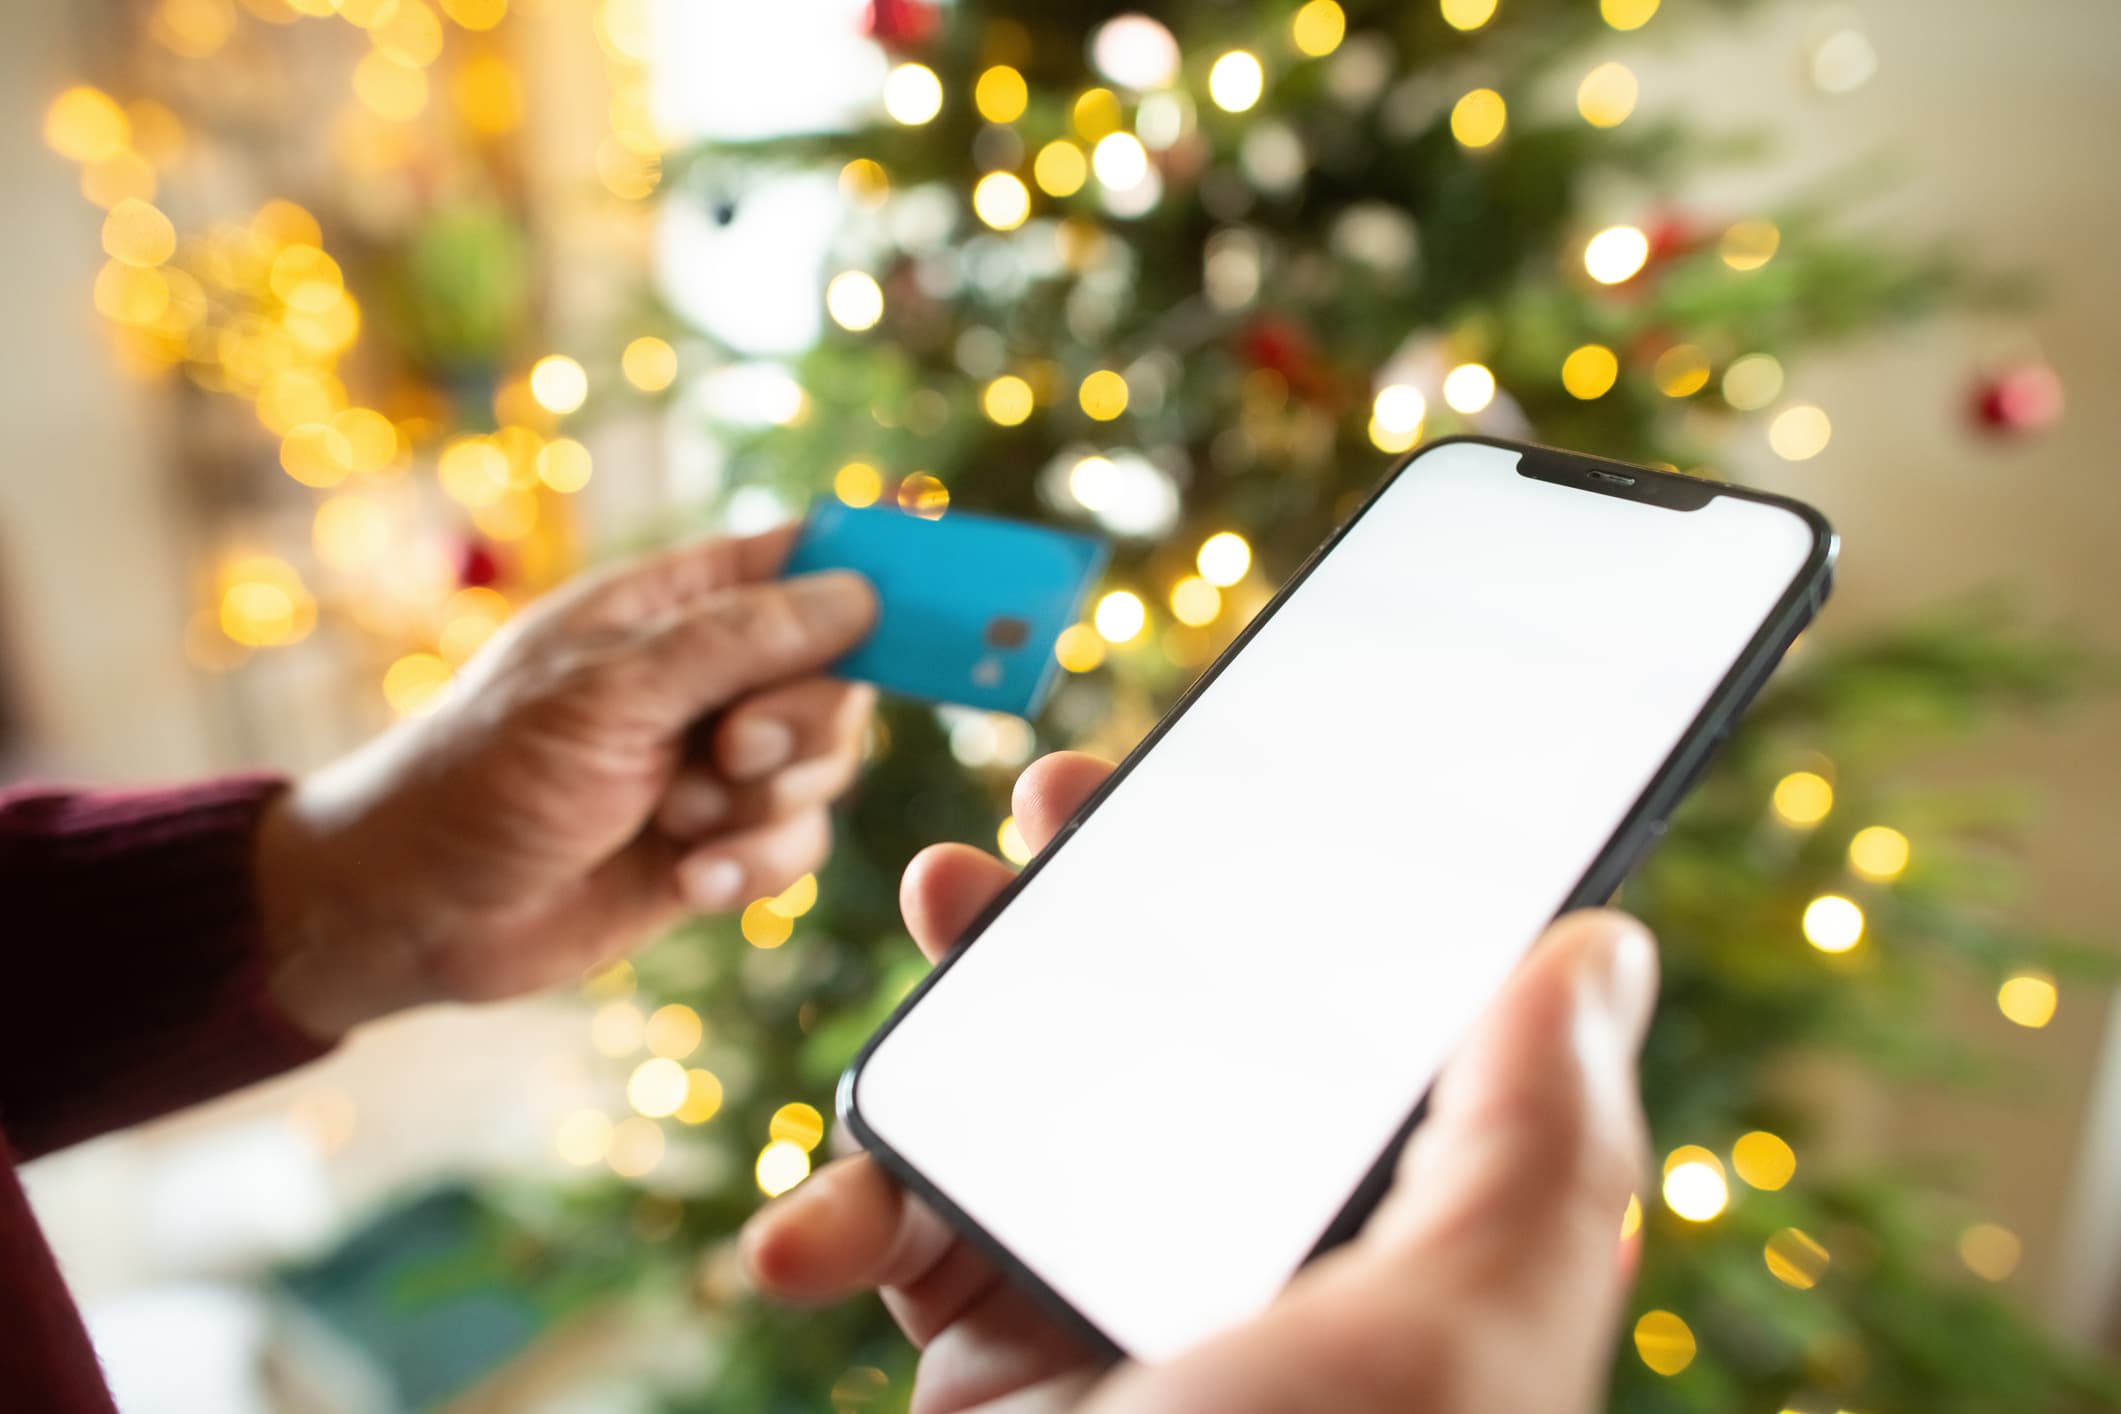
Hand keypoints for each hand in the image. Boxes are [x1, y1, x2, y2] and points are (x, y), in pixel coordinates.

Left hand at [255, 527, 877, 1038]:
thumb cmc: (482, 777)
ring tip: (677, 822)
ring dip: (764, 806)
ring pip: (828, 769)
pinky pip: (796, 844)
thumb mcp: (607, 694)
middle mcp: (708, 676)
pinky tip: (687, 882)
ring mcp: (716, 763)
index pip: (806, 562)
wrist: (417, 912)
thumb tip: (858, 596)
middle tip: (728, 750)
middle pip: (840, 676)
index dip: (878, 577)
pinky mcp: (718, 844)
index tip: (946, 606)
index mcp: (675, 605)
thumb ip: (738, 642)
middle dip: (799, 725)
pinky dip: (752, 867)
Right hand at [743, 752, 1657, 1413]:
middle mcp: (1263, 1260)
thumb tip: (1598, 943)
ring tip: (943, 891)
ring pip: (1043, 1098)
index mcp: (1395, 1242)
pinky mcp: (995, 1363)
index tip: (1242, 768)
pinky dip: (845, 1211)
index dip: (1314, 884)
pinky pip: (914, 1238)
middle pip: (1191, 1031)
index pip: (1370, 1024)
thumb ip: (1536, 1146)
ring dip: (976, 995)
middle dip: (1115, 903)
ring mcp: (1120, 1307)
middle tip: (1060, 798)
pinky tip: (803, 1236)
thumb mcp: (1448, 1342)